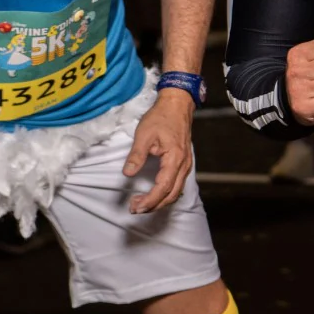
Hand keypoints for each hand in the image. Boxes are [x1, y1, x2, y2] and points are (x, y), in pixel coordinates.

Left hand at [123, 88, 195, 212]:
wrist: (177, 104)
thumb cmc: (161, 117)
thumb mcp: (144, 135)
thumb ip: (136, 155)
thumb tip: (127, 173)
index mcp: (175, 159)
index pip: (163, 187)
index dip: (149, 200)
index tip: (135, 207)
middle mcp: (184, 165)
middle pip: (171, 194)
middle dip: (153, 205)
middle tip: (135, 209)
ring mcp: (186, 164)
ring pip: (176, 191)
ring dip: (159, 201)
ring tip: (142, 203)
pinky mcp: (184, 162)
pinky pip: (177, 184)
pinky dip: (166, 193)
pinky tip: (154, 193)